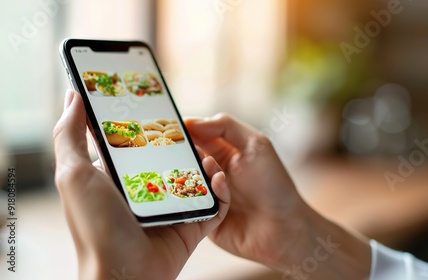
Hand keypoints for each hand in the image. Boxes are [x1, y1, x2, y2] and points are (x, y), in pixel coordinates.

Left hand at [53, 90, 229, 279]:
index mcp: (119, 178)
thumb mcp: (73, 175)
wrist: (125, 275)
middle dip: (185, 143)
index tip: (160, 106)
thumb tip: (74, 95)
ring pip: (197, 178)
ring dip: (207, 164)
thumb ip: (69, 135)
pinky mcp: (192, 224)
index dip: (148, 125)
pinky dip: (221, 191)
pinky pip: (214, 204)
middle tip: (193, 129)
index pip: (138, 144)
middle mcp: (146, 191)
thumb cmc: (95, 226)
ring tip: (208, 155)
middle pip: (172, 158)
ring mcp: (171, 208)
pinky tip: (218, 178)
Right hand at [185, 114, 371, 279]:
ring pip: (185, 178)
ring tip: (211, 168)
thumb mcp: (255, 145)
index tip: (168, 126)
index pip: (195, 134)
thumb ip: (226, 126)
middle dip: (183, 151)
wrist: (283, 228)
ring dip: (197, 171)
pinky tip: (222, 191)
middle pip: (185, 156)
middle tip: (178, 148)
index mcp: (223, 150)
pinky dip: (206, 192)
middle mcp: (211, 170)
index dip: (182, 129)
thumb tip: (192, 121)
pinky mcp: (201, 215)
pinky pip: (191, 201)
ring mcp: (205, 193)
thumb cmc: (274, 184)